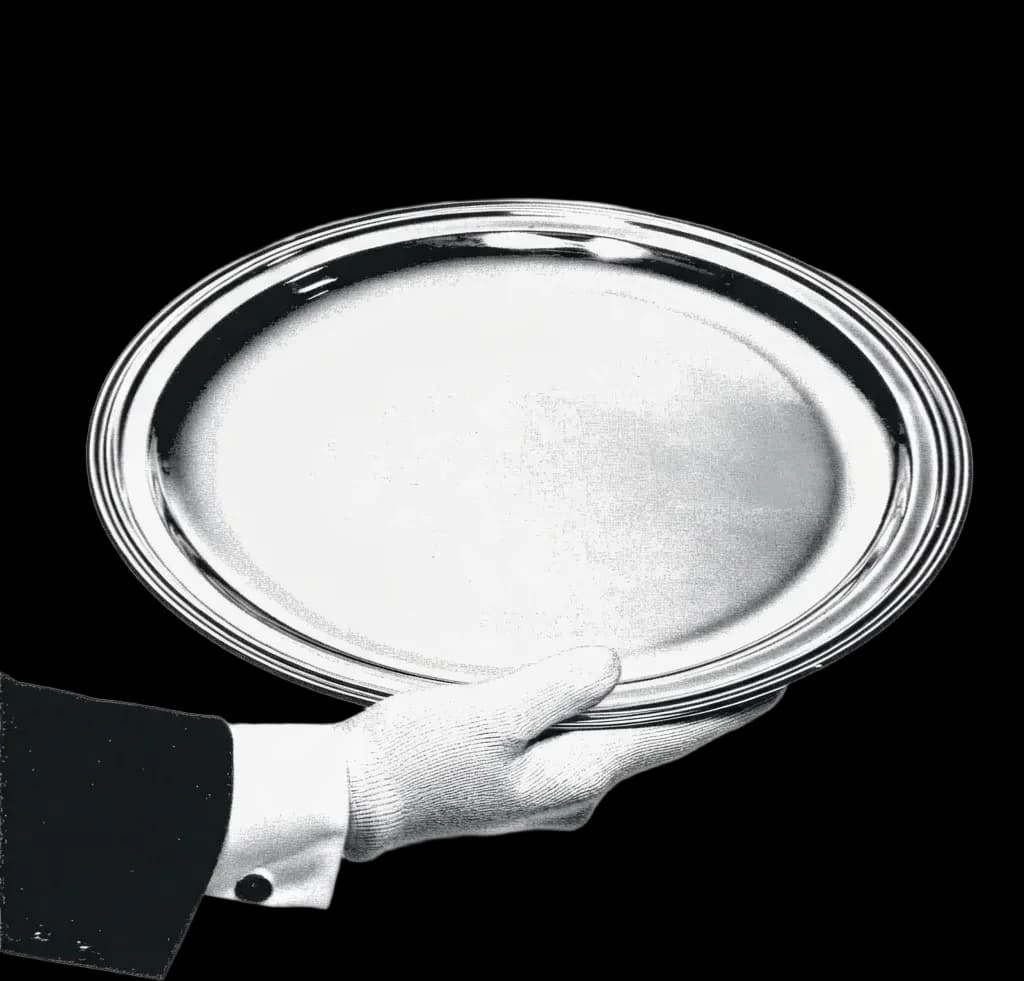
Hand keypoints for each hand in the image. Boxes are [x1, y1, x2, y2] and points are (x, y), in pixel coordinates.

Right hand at [338, 646, 782, 860]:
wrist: (355, 799)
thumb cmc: (411, 758)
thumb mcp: (487, 713)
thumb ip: (557, 687)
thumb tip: (611, 665)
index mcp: (575, 777)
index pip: (673, 739)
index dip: (726, 712)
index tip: (772, 685)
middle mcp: (573, 793)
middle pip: (651, 741)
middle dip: (686, 703)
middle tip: (721, 658)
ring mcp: (548, 795)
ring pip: (615, 741)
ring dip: (641, 707)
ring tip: (665, 665)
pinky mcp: (522, 785)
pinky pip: (581, 741)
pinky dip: (599, 713)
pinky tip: (590, 688)